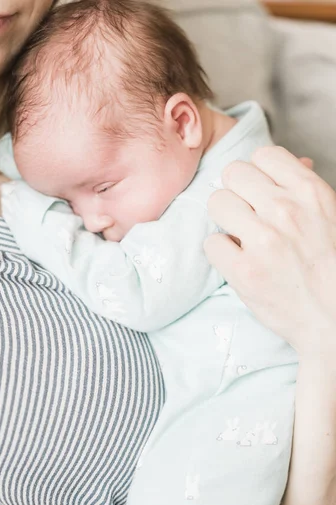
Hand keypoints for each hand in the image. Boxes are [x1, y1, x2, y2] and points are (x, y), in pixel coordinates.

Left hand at [204, 146, 335, 356]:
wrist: (333, 318)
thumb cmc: (331, 267)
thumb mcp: (329, 217)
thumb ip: (305, 190)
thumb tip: (296, 161)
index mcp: (311, 193)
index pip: (263, 155)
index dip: (257, 173)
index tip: (259, 191)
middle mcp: (286, 210)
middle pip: (233, 173)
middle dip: (237, 192)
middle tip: (246, 214)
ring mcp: (263, 241)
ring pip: (217, 202)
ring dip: (225, 220)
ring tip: (241, 237)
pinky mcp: (243, 272)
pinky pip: (211, 243)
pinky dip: (221, 253)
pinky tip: (238, 261)